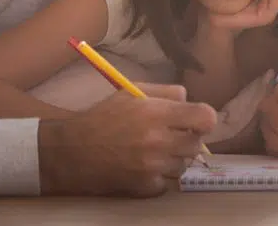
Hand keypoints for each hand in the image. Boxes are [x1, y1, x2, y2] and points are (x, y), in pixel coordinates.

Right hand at [37, 83, 217, 196]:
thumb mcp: (129, 93)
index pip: (205, 118)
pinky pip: (169, 182)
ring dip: (175, 158)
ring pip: (185, 165)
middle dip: (187, 139)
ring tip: (154, 151)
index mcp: (156, 113)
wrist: (72, 152)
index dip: (203, 119)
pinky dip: (161, 176)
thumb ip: (163, 91)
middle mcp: (159, 140)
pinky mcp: (146, 186)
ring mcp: (154, 166)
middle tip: (171, 136)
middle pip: (198, 144)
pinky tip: (145, 166)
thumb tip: (187, 97)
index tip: (194, 120)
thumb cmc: (101, 118)